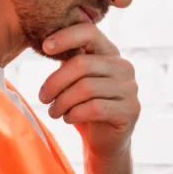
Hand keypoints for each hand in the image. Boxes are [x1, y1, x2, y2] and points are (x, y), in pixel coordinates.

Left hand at [39, 22, 139, 162]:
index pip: (89, 32)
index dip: (65, 37)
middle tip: (42, 98)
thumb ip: (68, 60)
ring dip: (62, 102)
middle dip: (55, 82)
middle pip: (82, 64)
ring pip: (86, 88)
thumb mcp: (74, 79)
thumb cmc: (84, 106)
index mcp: (110, 53)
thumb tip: (46, 44)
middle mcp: (124, 67)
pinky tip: (68, 118)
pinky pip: (94, 108)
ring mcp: (130, 88)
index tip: (44, 48)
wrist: (103, 141)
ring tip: (53, 112)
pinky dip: (74, 114)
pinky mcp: (130, 110)